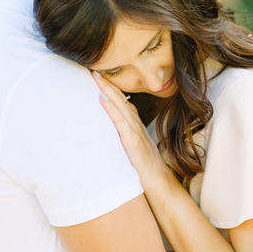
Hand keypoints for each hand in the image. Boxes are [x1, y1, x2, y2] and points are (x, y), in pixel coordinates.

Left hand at [92, 72, 170, 191]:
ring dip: (108, 90)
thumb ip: (126, 138)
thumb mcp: (134, 148)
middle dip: (107, 84)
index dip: (112, 90)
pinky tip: (102, 100)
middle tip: (94, 70)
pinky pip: (120, 122)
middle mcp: (135, 125)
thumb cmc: (145, 167)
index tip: (100, 78)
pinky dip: (111, 109)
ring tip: (96, 78)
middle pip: (120, 100)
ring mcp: (134, 132)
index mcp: (135, 126)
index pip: (122, 103)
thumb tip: (114, 134)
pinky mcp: (132, 141)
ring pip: (120, 106)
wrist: (158, 181)